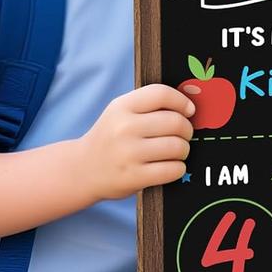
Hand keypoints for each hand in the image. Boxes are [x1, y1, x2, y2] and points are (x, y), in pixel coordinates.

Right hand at [79, 84, 195, 200]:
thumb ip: (148, 105)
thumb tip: (189, 107)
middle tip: (183, 135)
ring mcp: (128, 154)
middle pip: (175, 122)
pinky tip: (170, 166)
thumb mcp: (119, 112)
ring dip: (184, 150)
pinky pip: (173, 170)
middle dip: (186, 130)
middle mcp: (123, 128)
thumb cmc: (110, 138)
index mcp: (121, 106)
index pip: (161, 94)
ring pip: (177, 147)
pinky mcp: (134, 177)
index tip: (189, 111)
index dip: (182, 101)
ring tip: (176, 152)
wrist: (82, 169)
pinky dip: (178, 168)